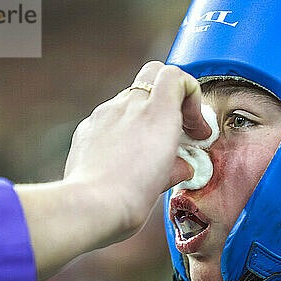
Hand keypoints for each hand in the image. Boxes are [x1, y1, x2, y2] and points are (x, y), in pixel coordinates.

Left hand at [17, 61, 208, 280]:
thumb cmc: (130, 196)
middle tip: (175, 125)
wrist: (90, 207)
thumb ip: (178, 166)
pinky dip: (121, 129)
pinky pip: (109, 117)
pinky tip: (122, 157)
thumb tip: (181, 166)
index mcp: (157, 114)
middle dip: (168, 93)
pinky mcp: (86, 128)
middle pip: (152, 72)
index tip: (194, 126)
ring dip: (143, 115)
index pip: (175, 77)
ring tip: (147, 149)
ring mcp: (105, 113)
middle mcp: (130, 105)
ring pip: (129, 98)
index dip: (190, 94)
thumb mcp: (166, 182)